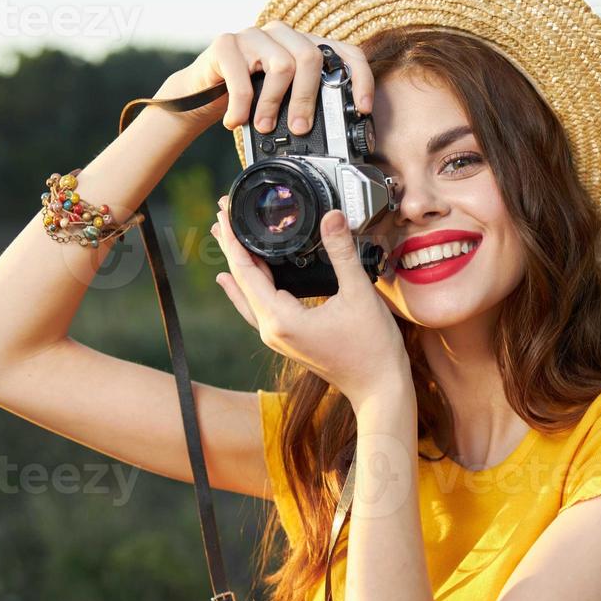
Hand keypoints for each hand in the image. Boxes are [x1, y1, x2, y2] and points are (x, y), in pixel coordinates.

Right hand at [154, 21, 375, 134]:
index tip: (363, 108)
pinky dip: (241, 105)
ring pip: (282, 65)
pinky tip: (235, 121)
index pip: (345, 51)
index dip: (360, 78)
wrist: (200, 94)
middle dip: (308, 100)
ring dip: (272, 104)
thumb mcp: (285, 102)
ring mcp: (254, 34)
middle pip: (311, 58)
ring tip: (262, 127)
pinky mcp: (226, 43)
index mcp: (305, 45)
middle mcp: (283, 34)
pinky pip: (242, 76)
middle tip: (300, 129)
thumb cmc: (249, 99)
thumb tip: (341, 135)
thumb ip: (309, 104)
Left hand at [211, 195, 409, 407]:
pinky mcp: (287, 338)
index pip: (245, 271)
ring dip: (238, 264)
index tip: (224, 211)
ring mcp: (277, 337)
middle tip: (221, 213)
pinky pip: (257, 307)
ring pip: (247, 294)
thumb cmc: (372, 348)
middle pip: (241, 281)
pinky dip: (247, 287)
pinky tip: (235, 281)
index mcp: (281, 319)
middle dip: (232, 246)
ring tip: (226, 238)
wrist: (379, 388)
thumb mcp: (359, 294)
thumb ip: (342, 252)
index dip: (234, 239)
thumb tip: (333, 215)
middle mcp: (271, 329)